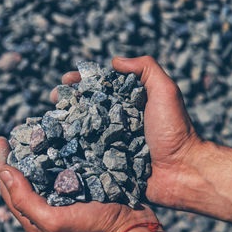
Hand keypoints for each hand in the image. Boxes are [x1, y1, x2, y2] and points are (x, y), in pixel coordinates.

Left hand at [0, 137, 161, 231]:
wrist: (129, 230)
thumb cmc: (91, 229)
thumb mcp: (53, 220)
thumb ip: (25, 199)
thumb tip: (4, 171)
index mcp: (33, 219)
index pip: (8, 188)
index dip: (2, 163)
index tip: (1, 140)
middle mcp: (44, 207)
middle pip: (22, 179)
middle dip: (16, 156)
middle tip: (15, 134)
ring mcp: (61, 198)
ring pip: (40, 172)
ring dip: (34, 153)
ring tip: (31, 134)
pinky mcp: (77, 188)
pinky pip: (59, 169)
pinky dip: (54, 155)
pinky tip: (55, 142)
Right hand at [50, 56, 201, 208]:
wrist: (182, 170)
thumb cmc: (174, 129)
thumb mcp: (165, 91)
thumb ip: (146, 68)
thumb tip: (114, 61)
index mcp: (128, 104)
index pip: (100, 88)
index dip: (82, 81)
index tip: (67, 78)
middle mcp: (116, 122)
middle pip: (86, 107)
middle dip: (68, 100)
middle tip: (54, 97)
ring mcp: (110, 143)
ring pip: (82, 130)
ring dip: (64, 123)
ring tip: (50, 118)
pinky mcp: (107, 163)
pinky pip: (85, 154)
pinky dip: (69, 148)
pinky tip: (54, 143)